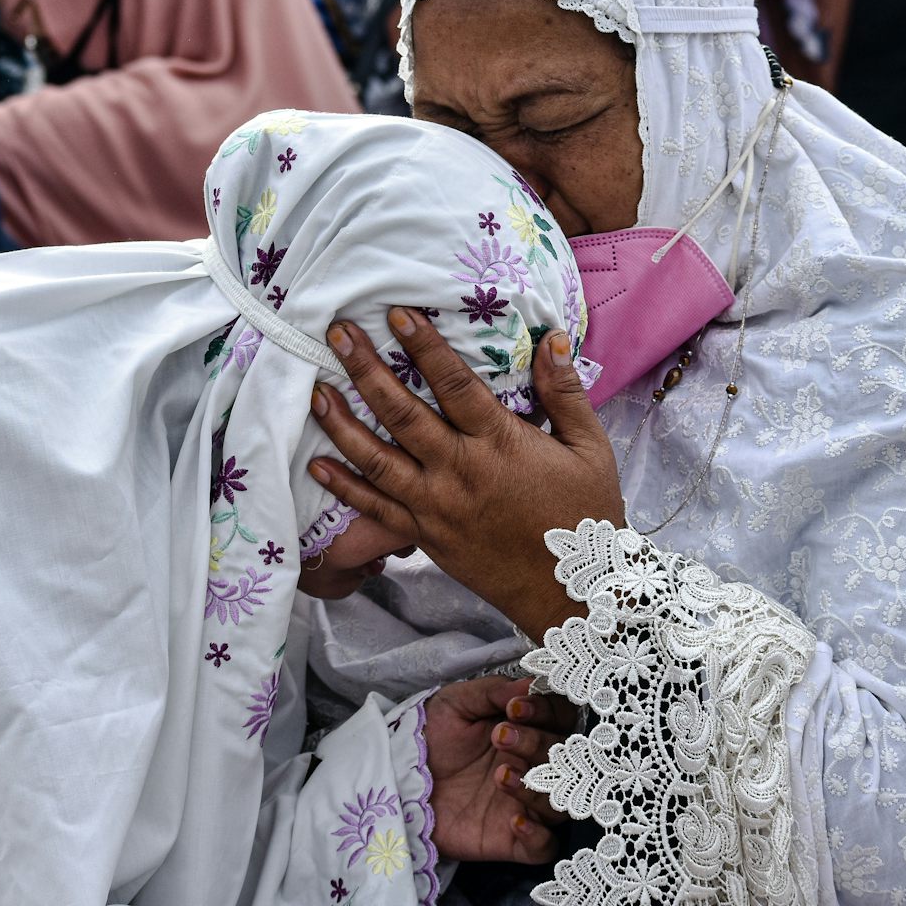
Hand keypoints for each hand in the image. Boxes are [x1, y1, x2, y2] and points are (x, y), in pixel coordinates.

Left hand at [307, 311, 625, 638]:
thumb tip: (552, 339)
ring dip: (343, 423)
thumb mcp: (590, 448)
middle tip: (337, 335)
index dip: (424, 347)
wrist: (572, 591)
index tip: (396, 314)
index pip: (454, 384)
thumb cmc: (585, 516)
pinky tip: (318, 463)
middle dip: (366, 370)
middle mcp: (460, 472)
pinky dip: (345, 487)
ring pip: (378, 459)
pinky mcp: (426, 537)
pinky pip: (376, 510)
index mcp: (500, 443)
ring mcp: (437, 507)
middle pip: (402, 414)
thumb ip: (565, 392)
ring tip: (316, 391)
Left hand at [424, 675, 569, 862]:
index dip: (547, 710)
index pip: (562, 718)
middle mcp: (536, 767)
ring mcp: (528, 805)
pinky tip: (515, 819)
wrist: (400, 782)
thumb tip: (531, 683)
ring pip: (560, 801)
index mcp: (530, 730)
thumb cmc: (432, 738)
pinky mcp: (513, 841)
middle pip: (565, 759)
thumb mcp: (456, 704)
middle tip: (500, 737)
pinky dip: (538, 835)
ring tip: (500, 774)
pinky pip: (545, 846)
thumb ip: (492, 691)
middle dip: (536, 744)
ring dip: (536, 786)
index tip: (515, 707)